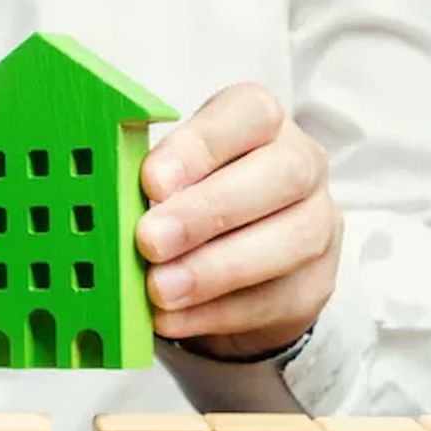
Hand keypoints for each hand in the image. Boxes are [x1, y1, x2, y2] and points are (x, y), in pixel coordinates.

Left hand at [137, 83, 341, 360]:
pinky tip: (172, 317)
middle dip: (208, 211)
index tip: (151, 181)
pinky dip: (214, 312)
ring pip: (288, 242)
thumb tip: (113, 206)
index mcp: (262, 122)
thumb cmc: (196, 199)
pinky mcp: (313, 283)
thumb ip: (154, 182)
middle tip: (150, 240)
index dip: (200, 146)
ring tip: (159, 288)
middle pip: (280, 176)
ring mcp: (317, 224)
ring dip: (213, 270)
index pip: (248, 114)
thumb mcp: (173, 175)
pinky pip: (272, 299)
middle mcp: (302, 164)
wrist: (242, 263)